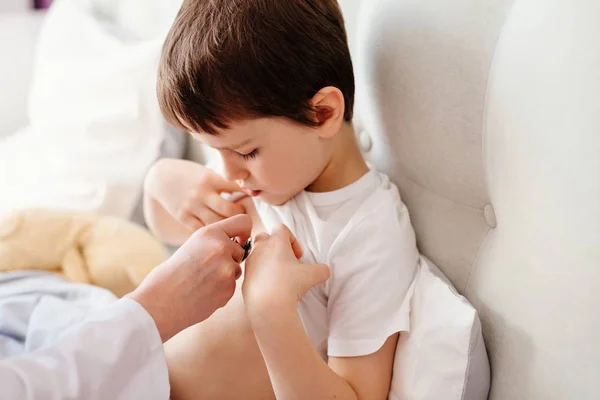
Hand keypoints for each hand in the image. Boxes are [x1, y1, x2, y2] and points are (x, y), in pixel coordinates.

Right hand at [127, 214, 251, 341]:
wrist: (161, 301)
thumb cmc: (172, 274)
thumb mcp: (192, 245)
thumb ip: (214, 241)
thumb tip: (238, 244)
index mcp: (210, 233)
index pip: (243, 222)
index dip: (244, 232)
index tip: (239, 241)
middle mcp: (222, 247)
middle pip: (240, 251)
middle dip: (229, 260)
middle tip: (207, 269)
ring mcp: (227, 268)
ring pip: (236, 270)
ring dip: (225, 276)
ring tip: (201, 282)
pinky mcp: (229, 288)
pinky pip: (231, 287)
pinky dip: (221, 291)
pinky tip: (203, 293)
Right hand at [145, 159, 244, 230]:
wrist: (160, 177)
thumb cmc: (189, 174)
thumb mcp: (206, 172)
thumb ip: (223, 183)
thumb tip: (247, 191)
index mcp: (210, 179)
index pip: (236, 188)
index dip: (247, 194)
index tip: (252, 197)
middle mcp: (202, 193)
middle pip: (229, 210)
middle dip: (240, 215)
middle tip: (243, 215)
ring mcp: (192, 207)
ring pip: (217, 223)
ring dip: (228, 226)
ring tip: (233, 225)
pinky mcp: (183, 217)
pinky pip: (202, 229)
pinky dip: (212, 232)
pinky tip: (218, 231)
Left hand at [242, 224, 330, 312]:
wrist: (267, 305)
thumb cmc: (289, 284)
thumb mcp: (313, 276)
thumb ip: (322, 270)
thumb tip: (324, 271)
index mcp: (275, 242)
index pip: (281, 228)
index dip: (292, 239)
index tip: (297, 256)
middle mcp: (260, 248)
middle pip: (265, 237)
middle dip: (276, 247)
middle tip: (286, 263)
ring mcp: (250, 263)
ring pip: (258, 254)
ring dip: (268, 262)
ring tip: (279, 277)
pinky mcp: (244, 277)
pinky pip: (253, 271)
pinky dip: (261, 276)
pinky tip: (271, 288)